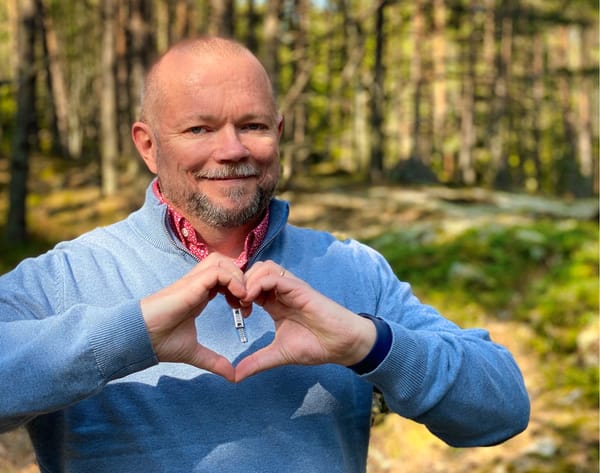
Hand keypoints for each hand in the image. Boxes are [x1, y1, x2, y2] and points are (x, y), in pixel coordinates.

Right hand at [140, 253, 246, 381]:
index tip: (245, 311)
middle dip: (241, 278)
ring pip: (222, 261)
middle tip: (246, 303)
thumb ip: (214, 361)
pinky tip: (238, 298)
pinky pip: (218, 271)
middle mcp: (197, 284)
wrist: (139, 340)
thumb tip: (231, 376)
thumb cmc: (160, 342)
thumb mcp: (194, 352)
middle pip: (226, 263)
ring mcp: (193, 282)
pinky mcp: (191, 284)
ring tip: (243, 300)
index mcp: (199, 294)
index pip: (225, 277)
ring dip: (238, 277)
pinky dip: (232, 280)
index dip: (240, 289)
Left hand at [235, 261, 376, 381]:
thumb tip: (235, 377)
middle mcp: (281, 291)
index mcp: (275, 302)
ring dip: (248, 280)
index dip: (236, 293)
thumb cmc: (316, 345)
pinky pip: (275, 276)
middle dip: (239, 283)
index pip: (250, 285)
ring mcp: (290, 288)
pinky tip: (251, 299)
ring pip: (263, 268)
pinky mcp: (299, 288)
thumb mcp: (279, 354)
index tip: (231, 309)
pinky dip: (258, 283)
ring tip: (242, 301)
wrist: (342, 345)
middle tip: (233, 302)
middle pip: (254, 270)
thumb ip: (257, 362)